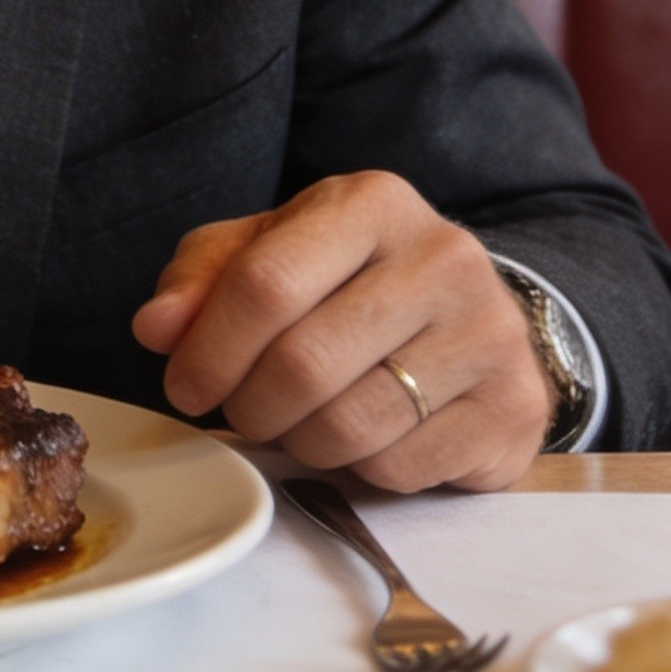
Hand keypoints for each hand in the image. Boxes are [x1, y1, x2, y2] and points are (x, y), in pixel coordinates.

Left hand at [131, 171, 554, 491]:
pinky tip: (358, 437)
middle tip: (238, 411)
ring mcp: (489, 333)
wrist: (470, 314)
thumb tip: (155, 328)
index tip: (183, 385)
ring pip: (349, 425)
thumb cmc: (347, 279)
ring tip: (293, 421)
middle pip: (303, 362)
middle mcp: (441, 257)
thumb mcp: (269, 251)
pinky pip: (401, 467)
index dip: (208, 348)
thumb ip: (201, 278)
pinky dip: (358, 468)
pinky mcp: (515, 409)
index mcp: (371, 203)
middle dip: (248, 405)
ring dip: (298, 441)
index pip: (265, 283)